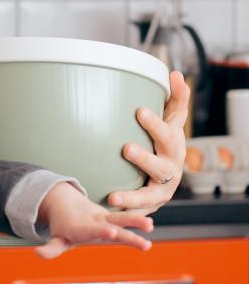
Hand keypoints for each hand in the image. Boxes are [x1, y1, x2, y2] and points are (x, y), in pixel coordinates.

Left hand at [36, 183, 153, 258]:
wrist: (66, 203)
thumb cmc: (64, 226)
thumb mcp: (58, 238)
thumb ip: (51, 248)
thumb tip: (38, 254)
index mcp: (82, 228)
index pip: (92, 230)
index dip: (101, 231)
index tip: (111, 231)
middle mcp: (96, 222)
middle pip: (113, 224)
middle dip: (126, 227)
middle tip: (142, 230)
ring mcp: (105, 219)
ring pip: (121, 219)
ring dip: (135, 221)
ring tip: (151, 225)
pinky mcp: (112, 219)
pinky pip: (125, 221)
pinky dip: (137, 222)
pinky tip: (151, 227)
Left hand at [107, 70, 189, 214]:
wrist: (165, 175)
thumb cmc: (164, 141)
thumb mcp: (171, 120)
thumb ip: (175, 98)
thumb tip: (176, 72)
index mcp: (173, 145)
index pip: (168, 132)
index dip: (156, 123)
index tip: (139, 111)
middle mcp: (170, 169)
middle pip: (160, 165)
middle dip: (144, 158)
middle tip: (126, 148)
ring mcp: (161, 190)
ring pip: (149, 195)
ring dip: (132, 196)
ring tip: (114, 196)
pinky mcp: (150, 205)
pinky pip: (137, 211)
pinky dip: (126, 213)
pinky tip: (109, 212)